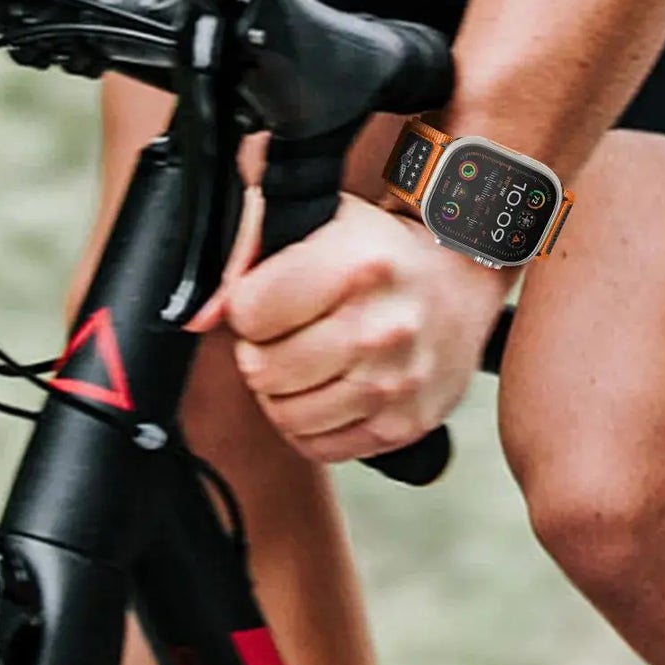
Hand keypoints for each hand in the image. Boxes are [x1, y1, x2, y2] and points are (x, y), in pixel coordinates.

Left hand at [189, 193, 512, 462]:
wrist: (464, 281)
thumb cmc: (382, 250)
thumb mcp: (320, 217)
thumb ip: (247, 242)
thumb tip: (200, 315)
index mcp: (355, 265)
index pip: (248, 312)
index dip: (249, 307)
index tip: (273, 298)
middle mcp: (380, 327)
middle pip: (263, 369)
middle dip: (262, 352)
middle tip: (288, 334)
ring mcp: (395, 382)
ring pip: (286, 415)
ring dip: (283, 392)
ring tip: (308, 362)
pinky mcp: (404, 425)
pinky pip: (319, 447)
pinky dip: (311, 425)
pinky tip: (329, 390)